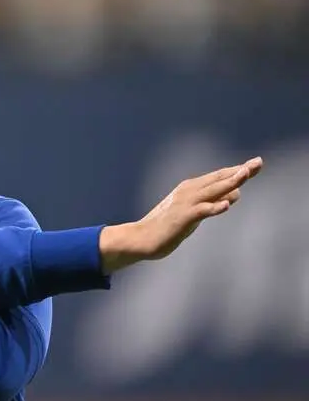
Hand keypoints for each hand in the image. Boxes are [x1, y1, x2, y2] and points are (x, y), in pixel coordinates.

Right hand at [100, 156, 263, 272]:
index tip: (257, 164)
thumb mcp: (196, 213)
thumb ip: (214, 202)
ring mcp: (186, 203)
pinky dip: (213, 207)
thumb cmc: (168, 226)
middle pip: (219, 179)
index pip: (219, 177)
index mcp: (192, 188)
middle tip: (258, 163)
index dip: (238, 170)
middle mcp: (189, 191)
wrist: (142, 238)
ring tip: (245, 174)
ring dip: (229, 182)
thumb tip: (236, 193)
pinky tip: (226, 205)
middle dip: (240, 171)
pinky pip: (201, 211)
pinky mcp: (182, 217)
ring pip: (212, 191)